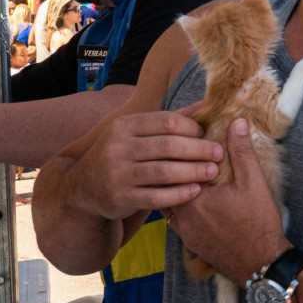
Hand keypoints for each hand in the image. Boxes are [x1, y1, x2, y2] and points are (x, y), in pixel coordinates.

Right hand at [68, 104, 221, 221]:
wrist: (83, 189)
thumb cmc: (121, 156)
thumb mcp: (136, 133)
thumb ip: (170, 120)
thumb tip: (204, 104)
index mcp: (124, 126)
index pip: (165, 121)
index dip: (191, 127)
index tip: (207, 134)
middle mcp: (118, 147)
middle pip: (168, 145)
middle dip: (198, 149)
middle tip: (219, 153)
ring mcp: (118, 174)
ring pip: (164, 171)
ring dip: (193, 171)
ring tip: (212, 172)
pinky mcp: (120, 198)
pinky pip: (156, 196)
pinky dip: (179, 194)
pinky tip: (195, 191)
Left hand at [166, 119, 290, 284]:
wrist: (260, 265)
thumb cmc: (258, 224)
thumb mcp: (254, 183)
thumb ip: (242, 152)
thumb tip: (237, 122)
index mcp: (195, 197)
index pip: (175, 167)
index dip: (178, 149)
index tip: (186, 136)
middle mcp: (182, 215)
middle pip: (167, 184)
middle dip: (173, 166)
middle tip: (182, 150)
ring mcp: (184, 231)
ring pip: (167, 201)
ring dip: (173, 186)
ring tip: (182, 170)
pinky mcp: (190, 242)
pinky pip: (173, 218)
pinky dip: (177, 203)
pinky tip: (188, 195)